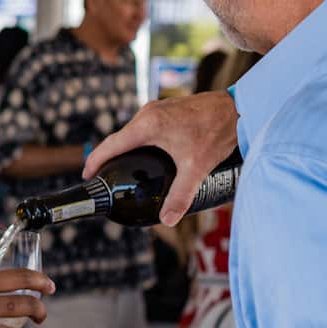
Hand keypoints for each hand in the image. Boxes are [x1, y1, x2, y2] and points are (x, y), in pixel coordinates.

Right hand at [83, 91, 239, 224]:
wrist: (239, 108)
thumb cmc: (217, 132)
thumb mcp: (196, 168)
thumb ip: (180, 195)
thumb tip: (167, 219)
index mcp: (147, 126)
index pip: (110, 145)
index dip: (95, 161)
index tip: (87, 175)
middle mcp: (147, 114)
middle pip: (119, 138)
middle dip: (109, 158)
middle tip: (105, 178)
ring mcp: (157, 108)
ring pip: (132, 132)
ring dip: (125, 149)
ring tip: (124, 169)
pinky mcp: (166, 109)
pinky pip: (144, 126)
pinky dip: (138, 141)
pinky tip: (147, 155)